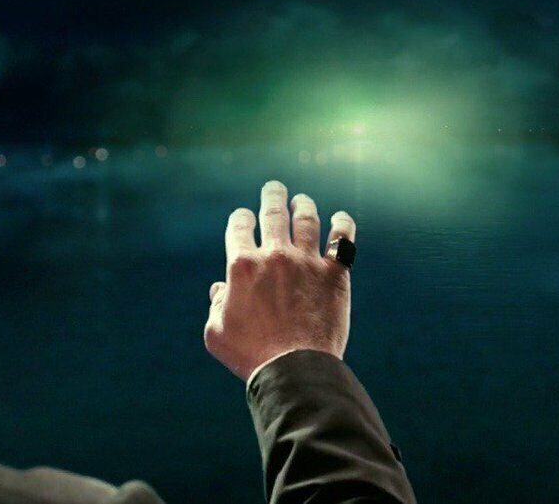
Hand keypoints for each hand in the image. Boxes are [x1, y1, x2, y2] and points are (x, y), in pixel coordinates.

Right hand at [204, 180, 356, 381]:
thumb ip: (216, 305)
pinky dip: (342, 224)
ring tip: (302, 201)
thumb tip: (220, 289)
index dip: (241, 218)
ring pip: (307, 219)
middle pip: (273, 212)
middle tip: (274, 188)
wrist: (295, 368)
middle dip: (272, 196)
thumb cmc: (251, 355)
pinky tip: (340, 218)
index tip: (244, 217)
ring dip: (303, 205)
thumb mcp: (217, 333)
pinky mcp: (334, 274)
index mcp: (242, 265)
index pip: (239, 226)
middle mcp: (274, 255)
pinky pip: (341, 239)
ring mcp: (307, 262)